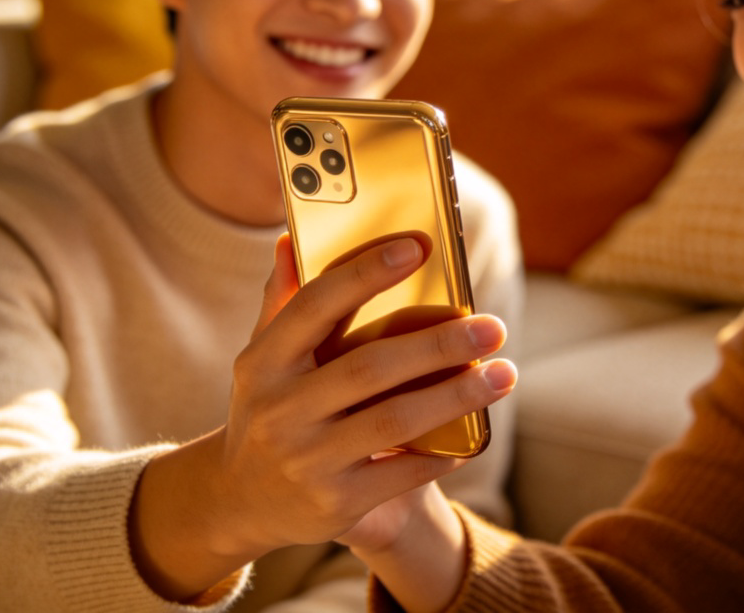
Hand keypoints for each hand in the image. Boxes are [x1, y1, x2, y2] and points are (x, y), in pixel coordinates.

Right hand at [129, 232, 514, 601]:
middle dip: (438, 344)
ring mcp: (306, 460)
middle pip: (370, 367)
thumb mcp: (262, 356)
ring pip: (395, 421)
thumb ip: (283, 299)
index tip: (419, 246)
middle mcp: (280, 410)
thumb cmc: (267, 405)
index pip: (315, 305)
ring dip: (456, 395)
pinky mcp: (335, 504)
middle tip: (491, 326)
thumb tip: (291, 239)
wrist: (239, 501)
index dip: (366, 272)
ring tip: (505, 374)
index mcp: (263, 361)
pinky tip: (475, 434)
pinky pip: (401, 473)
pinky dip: (442, 452)